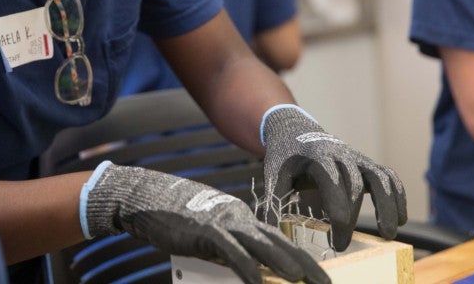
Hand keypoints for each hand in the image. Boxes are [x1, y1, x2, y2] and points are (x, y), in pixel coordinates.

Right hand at [83, 161, 329, 283]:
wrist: (146, 198)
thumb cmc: (175, 217)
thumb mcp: (208, 233)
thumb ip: (228, 248)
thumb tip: (246, 271)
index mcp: (240, 217)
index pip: (277, 239)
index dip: (300, 257)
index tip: (319, 276)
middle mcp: (237, 217)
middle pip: (277, 242)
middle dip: (304, 264)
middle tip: (326, 283)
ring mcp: (222, 222)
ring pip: (260, 244)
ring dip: (283, 262)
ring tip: (303, 279)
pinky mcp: (204, 231)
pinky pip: (231, 251)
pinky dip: (247, 268)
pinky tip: (259, 283)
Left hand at [260, 105, 406, 250]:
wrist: (295, 130)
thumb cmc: (285, 156)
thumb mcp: (273, 172)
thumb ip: (274, 198)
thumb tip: (271, 228)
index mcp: (317, 156)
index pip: (333, 183)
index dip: (339, 212)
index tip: (336, 238)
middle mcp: (341, 154)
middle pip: (355, 186)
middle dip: (352, 218)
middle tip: (342, 244)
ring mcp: (357, 157)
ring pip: (381, 178)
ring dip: (389, 205)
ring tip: (389, 234)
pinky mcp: (366, 163)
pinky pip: (388, 176)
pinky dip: (398, 194)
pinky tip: (400, 218)